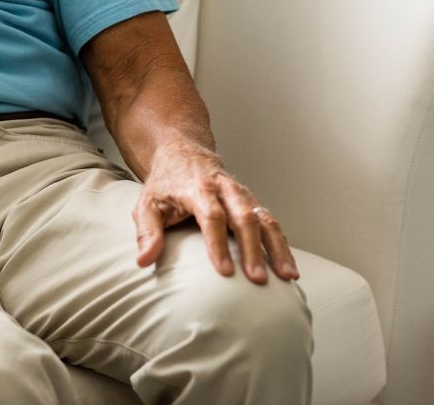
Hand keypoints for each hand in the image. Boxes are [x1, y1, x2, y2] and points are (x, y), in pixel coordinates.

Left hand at [133, 141, 298, 283]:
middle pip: (244, 217)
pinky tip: (288, 268)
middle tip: (257, 279)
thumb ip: (147, 232)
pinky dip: (281, 244)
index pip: (212, 216)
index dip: (219, 244)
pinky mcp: (251, 203)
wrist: (183, 153)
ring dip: (277, 248)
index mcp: (198, 188)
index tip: (225, 271)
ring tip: (288, 276)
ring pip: (265, 219)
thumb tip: (144, 261)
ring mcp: (241, 195)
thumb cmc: (165, 184)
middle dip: (252, 249)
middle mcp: (224, 189)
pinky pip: (270, 222)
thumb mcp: (147, 204)